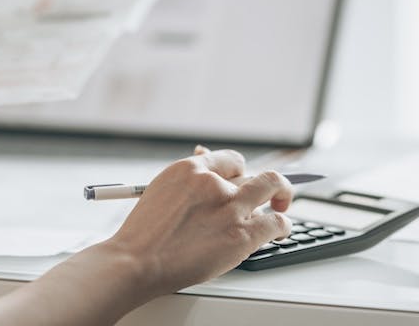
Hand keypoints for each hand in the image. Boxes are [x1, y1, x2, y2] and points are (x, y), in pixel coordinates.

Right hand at [102, 146, 293, 295]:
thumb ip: (190, 179)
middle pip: (254, 172)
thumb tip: (206, 156)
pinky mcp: (242, 235)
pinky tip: (281, 230)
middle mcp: (214, 183)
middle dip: (265, 182)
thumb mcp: (162, 190)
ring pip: (271, 188)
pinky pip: (277, 222)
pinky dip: (283, 225)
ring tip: (280, 205)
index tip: (245, 180)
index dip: (241, 172)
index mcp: (192, 169)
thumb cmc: (144, 233)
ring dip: (280, 197)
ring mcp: (230, 208)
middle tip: (272, 192)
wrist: (136, 262)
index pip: (232, 160)